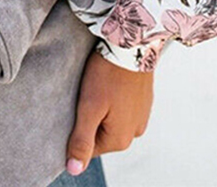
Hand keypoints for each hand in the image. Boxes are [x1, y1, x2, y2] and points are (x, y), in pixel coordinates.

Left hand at [65, 49, 153, 176]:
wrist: (131, 45)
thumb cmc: (108, 74)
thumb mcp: (89, 107)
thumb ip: (81, 140)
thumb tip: (74, 170)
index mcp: (120, 140)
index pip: (88, 148)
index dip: (76, 129)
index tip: (73, 107)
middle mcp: (134, 133)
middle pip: (100, 134)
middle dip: (89, 118)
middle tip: (83, 94)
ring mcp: (141, 117)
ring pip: (111, 120)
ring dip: (101, 108)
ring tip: (95, 86)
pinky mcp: (143, 101)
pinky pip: (121, 107)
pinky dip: (112, 99)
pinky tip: (107, 83)